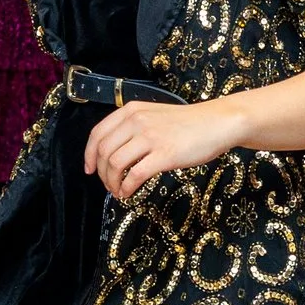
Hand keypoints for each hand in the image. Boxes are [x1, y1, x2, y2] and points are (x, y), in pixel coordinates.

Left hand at [84, 100, 243, 201]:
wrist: (217, 123)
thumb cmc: (187, 123)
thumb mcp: (154, 115)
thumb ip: (133, 127)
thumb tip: (114, 151)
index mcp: (131, 111)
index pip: (97, 133)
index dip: (88, 154)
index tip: (89, 169)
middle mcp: (137, 121)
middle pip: (102, 151)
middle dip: (100, 172)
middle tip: (107, 184)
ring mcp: (150, 137)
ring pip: (115, 163)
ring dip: (112, 182)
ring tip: (118, 190)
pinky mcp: (164, 154)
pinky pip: (134, 175)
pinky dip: (126, 187)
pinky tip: (129, 192)